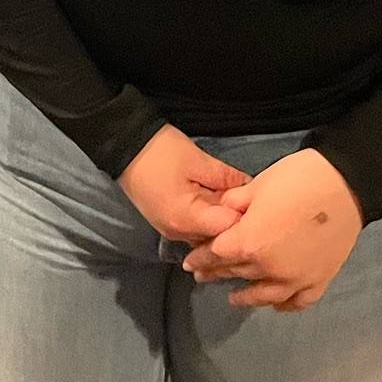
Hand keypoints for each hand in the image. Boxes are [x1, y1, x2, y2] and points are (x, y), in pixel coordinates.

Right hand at [118, 125, 251, 244]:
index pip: (227, 230)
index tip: (257, 200)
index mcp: (187, 220)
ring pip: (206, 232)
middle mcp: (178, 233)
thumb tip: (250, 187)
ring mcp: (171, 229)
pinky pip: (195, 226)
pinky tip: (217, 199)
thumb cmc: (160, 152)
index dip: (245, 215)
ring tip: (236, 197)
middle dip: (235, 219)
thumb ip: (226, 177)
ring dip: (221, 217)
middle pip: (217, 235)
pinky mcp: (167, 220)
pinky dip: (208, 215)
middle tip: (251, 198)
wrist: (123, 146)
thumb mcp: (197, 160)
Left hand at [182, 148, 364, 311]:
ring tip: (233, 297)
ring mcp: (296, 279)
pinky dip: (284, 305)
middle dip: (216, 272)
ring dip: (245, 297)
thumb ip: (235, 203)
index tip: (189, 261)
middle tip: (202, 275)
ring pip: (264, 295)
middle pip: (237, 273)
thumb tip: (223, 213)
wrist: (346, 184)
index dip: (201, 257)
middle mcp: (269, 269)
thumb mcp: (258, 185)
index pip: (217, 254)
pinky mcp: (319, 281)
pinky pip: (297, 301)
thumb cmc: (297, 178)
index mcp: (249, 243)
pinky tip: (275, 305)